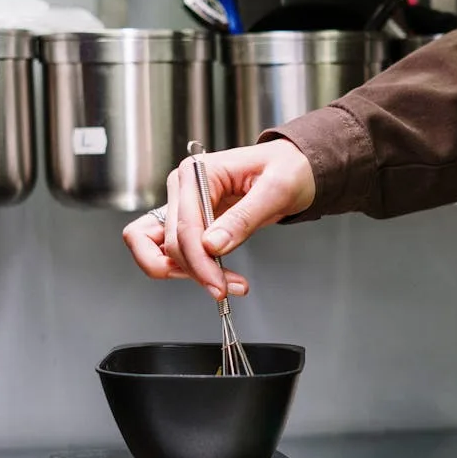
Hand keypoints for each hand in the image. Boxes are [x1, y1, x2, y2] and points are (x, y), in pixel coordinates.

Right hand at [122, 138, 314, 299]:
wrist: (295, 170)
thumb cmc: (287, 169)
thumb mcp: (275, 190)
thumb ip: (242, 218)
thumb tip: (212, 245)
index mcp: (197, 172)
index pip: (184, 225)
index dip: (199, 260)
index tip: (219, 285)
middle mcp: (183, 188)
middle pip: (170, 242)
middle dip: (196, 270)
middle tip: (224, 288)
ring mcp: (184, 206)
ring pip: (162, 250)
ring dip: (186, 273)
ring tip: (222, 285)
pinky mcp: (192, 223)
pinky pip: (174, 252)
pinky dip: (189, 269)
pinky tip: (216, 276)